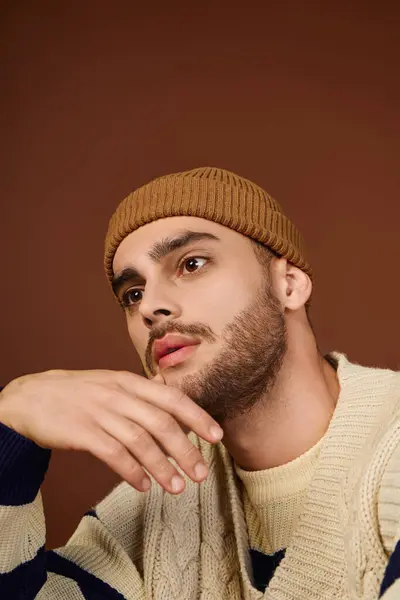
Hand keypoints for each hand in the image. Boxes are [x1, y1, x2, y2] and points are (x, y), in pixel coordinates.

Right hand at [0, 369, 222, 493]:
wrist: (31, 397)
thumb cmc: (78, 393)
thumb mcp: (111, 382)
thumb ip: (140, 391)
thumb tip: (172, 394)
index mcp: (130, 382)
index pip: (172, 398)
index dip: (197, 417)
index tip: (217, 436)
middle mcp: (118, 395)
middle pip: (161, 422)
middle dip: (185, 449)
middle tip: (201, 473)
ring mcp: (99, 413)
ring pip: (140, 441)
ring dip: (161, 467)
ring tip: (177, 488)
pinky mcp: (81, 432)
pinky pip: (113, 454)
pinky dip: (131, 472)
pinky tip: (143, 486)